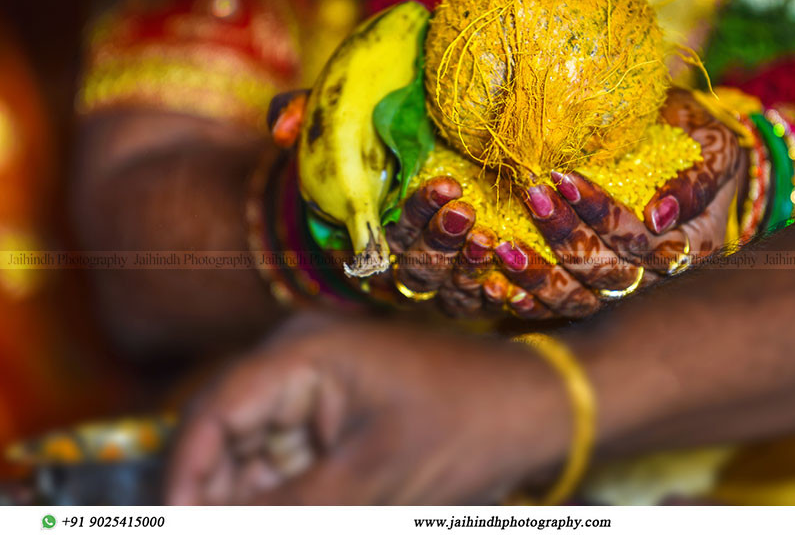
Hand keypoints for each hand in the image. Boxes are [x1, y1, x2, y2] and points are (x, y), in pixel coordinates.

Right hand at [165, 312, 566, 503]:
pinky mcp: (340, 409)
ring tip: (291, 511)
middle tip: (218, 528)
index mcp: (305, 352)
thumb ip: (289, 511)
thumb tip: (217, 524)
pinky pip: (292, 456)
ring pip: (257, 452)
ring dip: (255, 497)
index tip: (176, 524)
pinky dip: (288, 493)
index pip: (215, 411)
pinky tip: (299, 509)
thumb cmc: (466, 430)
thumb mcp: (372, 482)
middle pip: (229, 433)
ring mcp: (321, 382)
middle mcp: (301, 358)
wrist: (538, 407)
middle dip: (221, 493)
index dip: (187, 476)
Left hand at [482, 88, 742, 317]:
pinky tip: (496, 287)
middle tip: (531, 195)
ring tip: (501, 245)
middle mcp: (656, 276)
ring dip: (538, 275)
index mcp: (692, 244)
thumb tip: (658, 216)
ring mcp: (623, 288)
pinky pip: (558, 309)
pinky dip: (528, 302)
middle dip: (563, 235)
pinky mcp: (593, 291)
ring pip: (578, 298)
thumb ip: (696, 179)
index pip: (639, 238)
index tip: (563, 177)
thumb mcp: (714, 148)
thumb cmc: (699, 141)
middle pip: (605, 270)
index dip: (600, 212)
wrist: (691, 158)